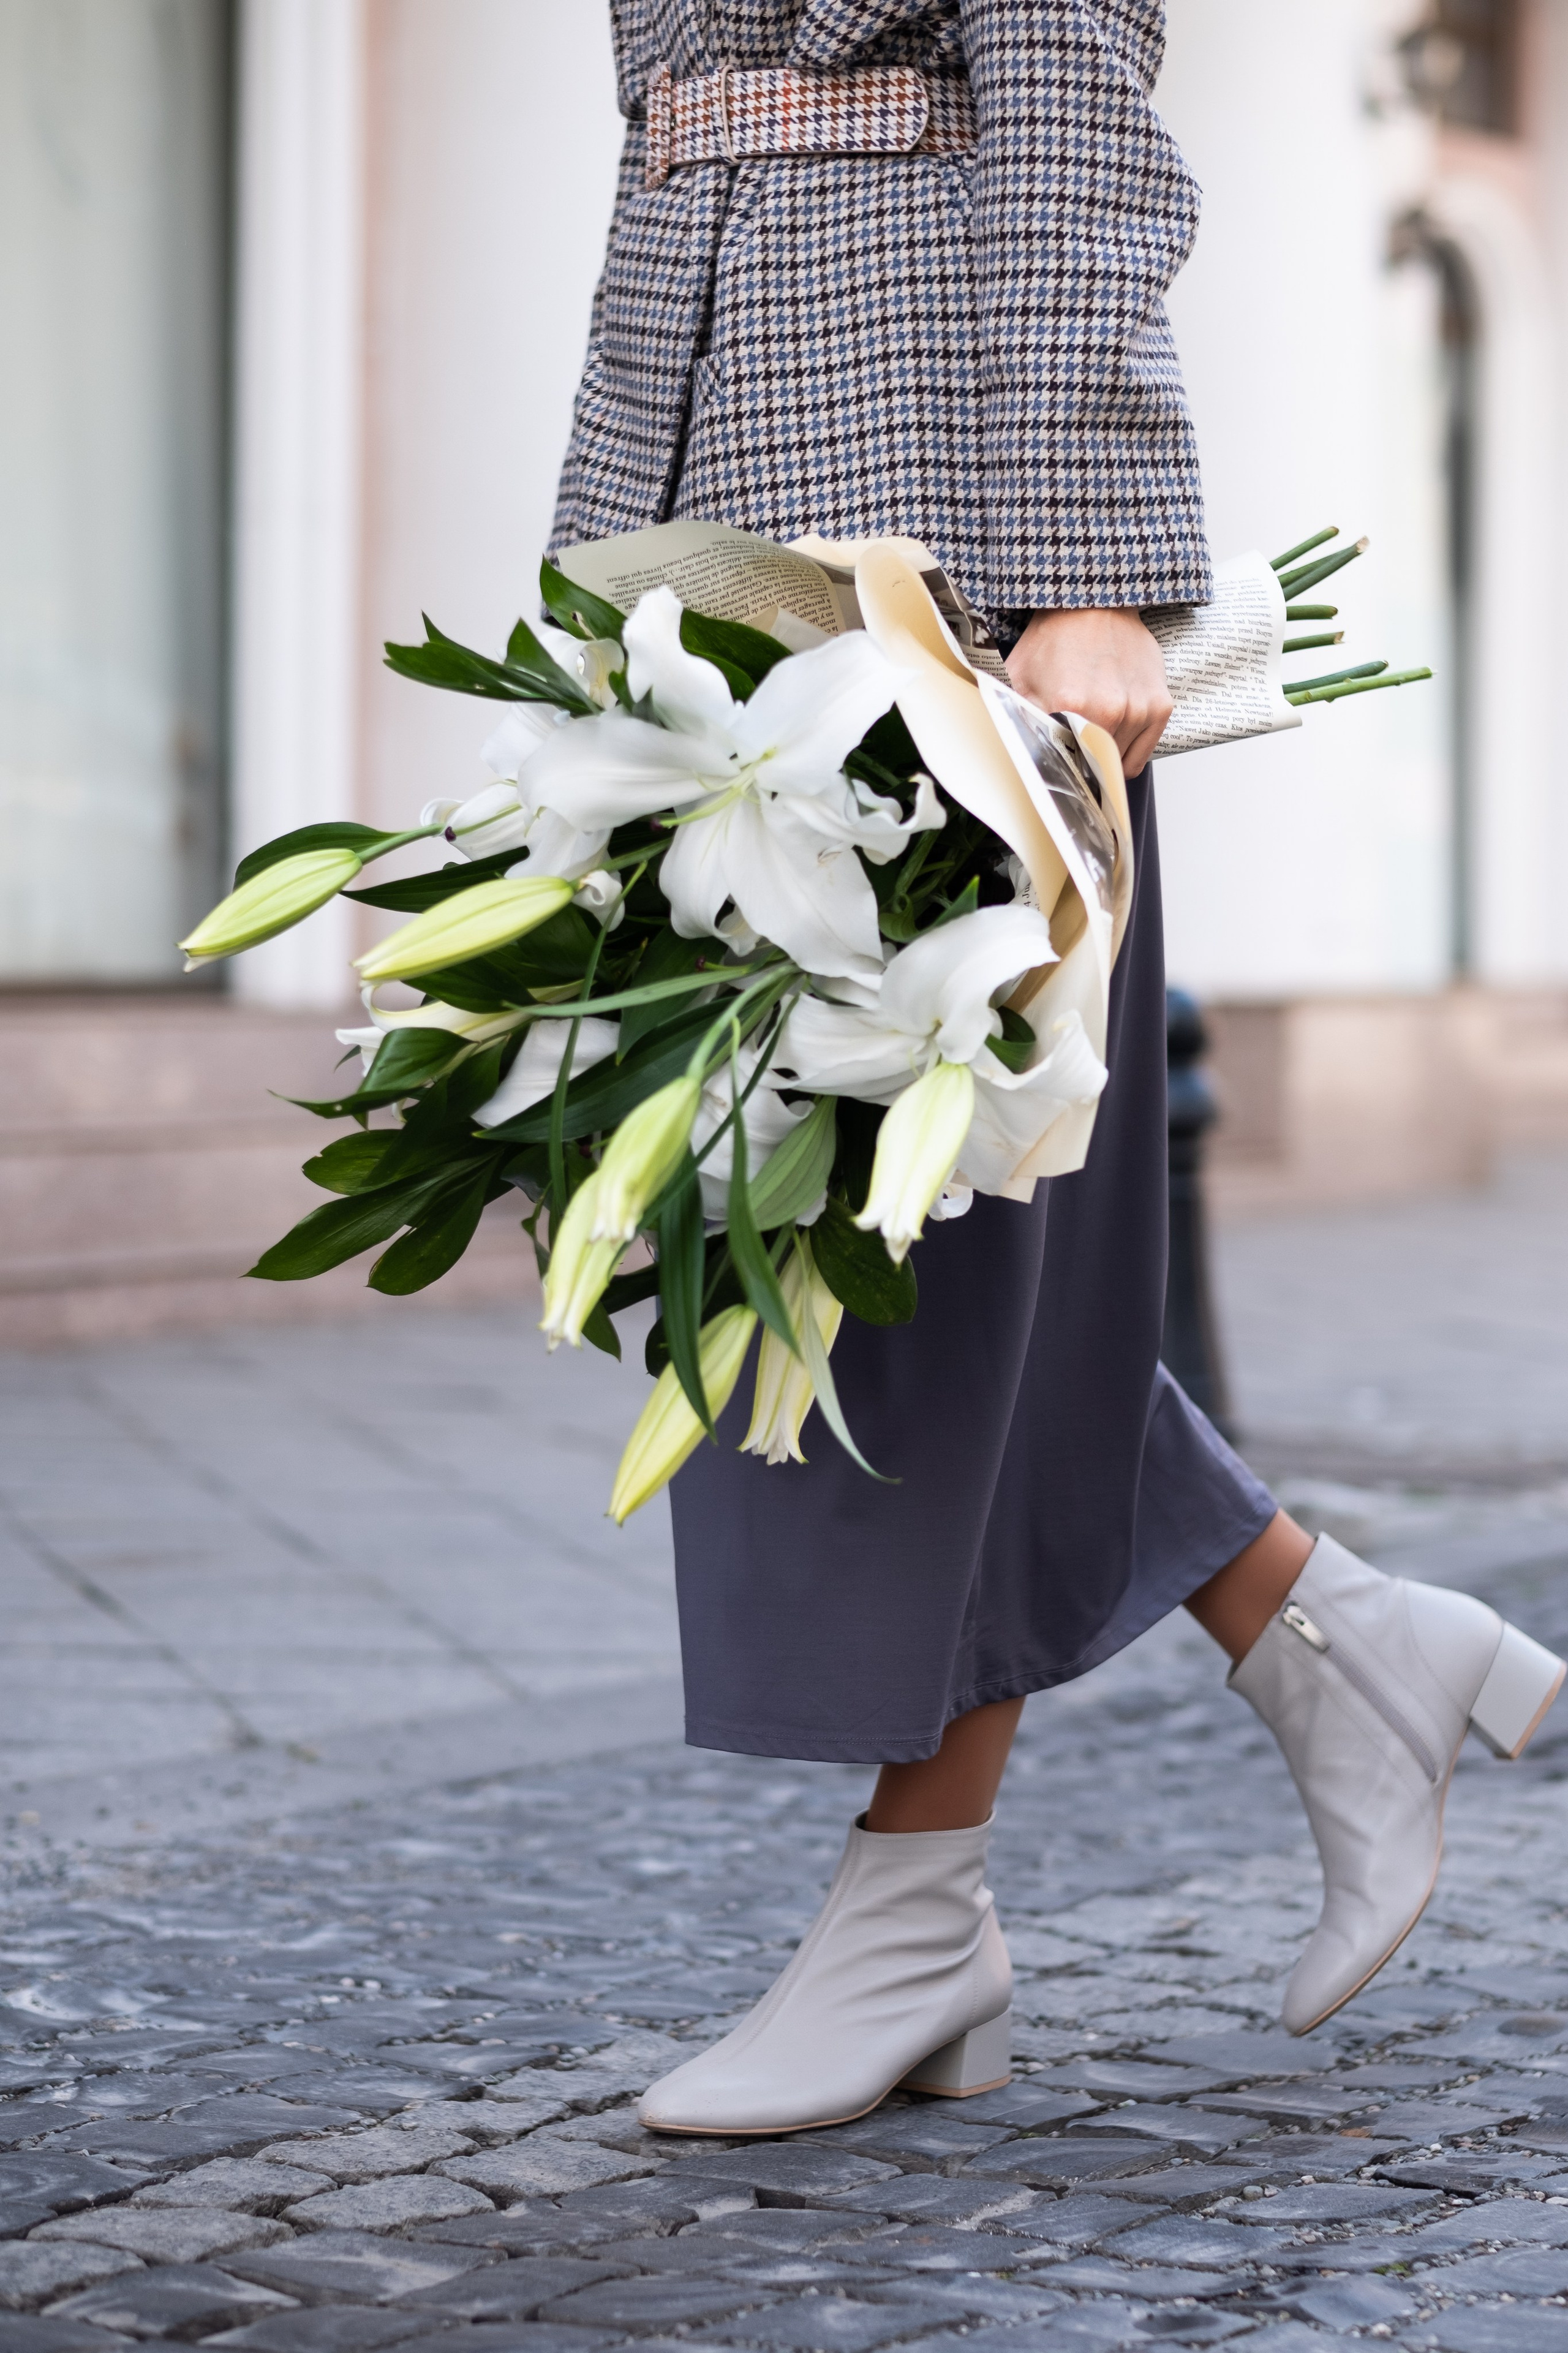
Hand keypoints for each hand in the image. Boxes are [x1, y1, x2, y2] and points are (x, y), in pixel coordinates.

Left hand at [1005, 607, 1172, 776]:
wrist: (1095, 604)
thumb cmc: (1056, 639)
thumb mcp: (1019, 677)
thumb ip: (1012, 718)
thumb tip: (1010, 755)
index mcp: (1072, 706)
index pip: (1065, 767)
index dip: (1058, 770)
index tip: (1053, 763)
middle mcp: (1110, 711)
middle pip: (1092, 769)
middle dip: (1079, 762)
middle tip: (1070, 740)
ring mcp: (1138, 710)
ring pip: (1118, 765)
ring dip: (1104, 755)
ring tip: (1092, 724)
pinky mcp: (1160, 706)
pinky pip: (1141, 755)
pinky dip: (1127, 750)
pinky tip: (1113, 727)